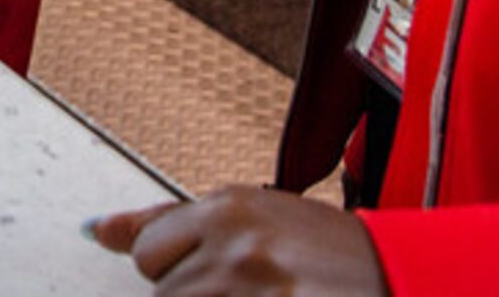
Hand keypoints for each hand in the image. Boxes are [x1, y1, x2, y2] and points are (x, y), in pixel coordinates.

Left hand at [90, 188, 381, 293]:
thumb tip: (100, 231)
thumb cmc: (324, 251)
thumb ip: (170, 223)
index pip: (149, 253)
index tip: (220, 268)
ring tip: (260, 296)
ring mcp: (258, 292)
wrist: (398, 276)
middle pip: (166, 294)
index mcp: (229, 210)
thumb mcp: (252, 216)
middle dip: (199, 294)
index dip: (181, 267)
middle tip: (250, 287)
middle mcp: (239, 249)